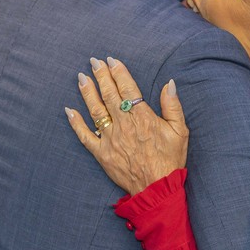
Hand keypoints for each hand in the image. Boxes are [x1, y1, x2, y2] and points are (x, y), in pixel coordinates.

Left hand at [65, 56, 187, 194]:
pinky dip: (75, 123)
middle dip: (100, 75)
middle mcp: (123, 124)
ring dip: (87, 92)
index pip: (128, 88)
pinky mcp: (101, 153)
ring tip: (81, 78)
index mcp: (142, 117)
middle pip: (109, 94)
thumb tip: (169, 84)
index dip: (118, 72)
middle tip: (93, 61)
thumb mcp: (180, 131)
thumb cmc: (170, 159)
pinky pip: (84, 136)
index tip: (111, 60)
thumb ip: (173, 106)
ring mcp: (110, 138)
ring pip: (95, 110)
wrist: (157, 188)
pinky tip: (69, 110)